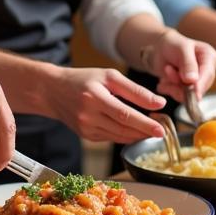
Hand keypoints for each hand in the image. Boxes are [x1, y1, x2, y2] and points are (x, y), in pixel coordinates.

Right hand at [41, 67, 168, 142]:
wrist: (53, 91)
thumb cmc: (83, 79)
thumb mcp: (109, 76)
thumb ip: (134, 90)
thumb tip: (159, 103)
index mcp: (94, 96)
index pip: (125, 114)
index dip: (144, 123)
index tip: (161, 128)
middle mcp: (88, 115)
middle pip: (123, 127)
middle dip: (144, 131)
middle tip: (162, 131)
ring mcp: (86, 128)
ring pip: (118, 136)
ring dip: (137, 135)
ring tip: (152, 130)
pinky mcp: (86, 135)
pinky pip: (111, 138)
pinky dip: (125, 136)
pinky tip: (135, 131)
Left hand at [151, 28, 215, 102]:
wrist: (159, 49)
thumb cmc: (172, 43)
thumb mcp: (181, 49)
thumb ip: (188, 64)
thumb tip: (193, 80)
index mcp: (210, 58)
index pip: (208, 74)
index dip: (201, 84)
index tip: (194, 93)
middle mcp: (206, 71)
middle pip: (199, 87)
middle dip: (181, 83)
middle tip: (167, 69)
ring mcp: (196, 82)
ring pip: (188, 94)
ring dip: (173, 85)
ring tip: (166, 69)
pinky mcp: (186, 89)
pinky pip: (179, 96)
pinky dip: (169, 89)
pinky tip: (164, 80)